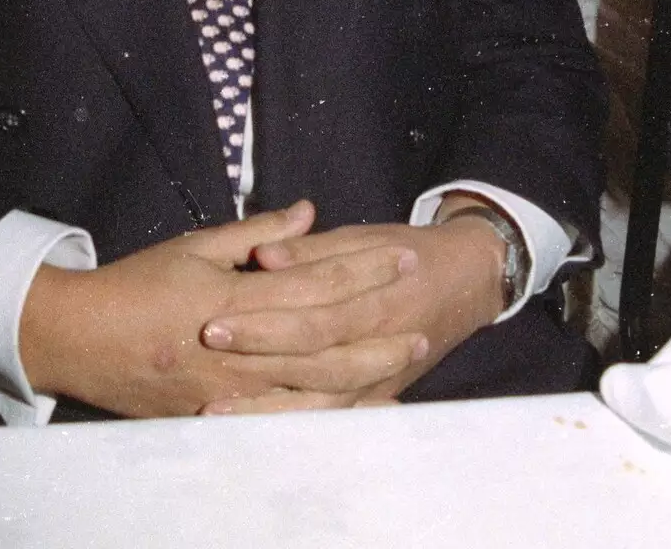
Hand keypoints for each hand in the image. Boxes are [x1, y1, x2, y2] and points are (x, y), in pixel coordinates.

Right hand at [19, 200, 420, 417]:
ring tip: (403, 356)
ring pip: (312, 384)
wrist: (80, 338)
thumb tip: (309, 213)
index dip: (362, 269)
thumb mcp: (195, 246)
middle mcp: (238, 347)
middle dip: (377, 322)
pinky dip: (326, 413)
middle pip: (324, 337)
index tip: (400, 255)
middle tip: (421, 309)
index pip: (314, 282)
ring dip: (364, 370)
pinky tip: (356, 406)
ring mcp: (231, 389)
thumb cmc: (136, 284)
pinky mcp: (220, 416)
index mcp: (233, 297)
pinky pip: (285, 419)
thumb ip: (256, 234)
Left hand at [198, 209, 507, 414]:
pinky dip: (296, 428)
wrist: (465, 279)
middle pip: (311, 361)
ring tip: (216, 410)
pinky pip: (333, 420)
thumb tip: (262, 257)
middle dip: (256, 362)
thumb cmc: (404, 251)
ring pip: (320, 403)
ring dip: (268, 409)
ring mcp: (378, 379)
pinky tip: (255, 432)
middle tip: (205, 360)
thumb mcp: (361, 237)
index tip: (213, 320)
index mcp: (375, 299)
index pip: (310, 315)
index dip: (262, 320)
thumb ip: (310, 250)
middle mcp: (378, 344)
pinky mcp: (374, 397)